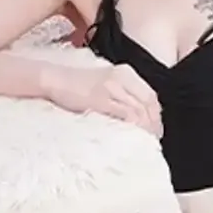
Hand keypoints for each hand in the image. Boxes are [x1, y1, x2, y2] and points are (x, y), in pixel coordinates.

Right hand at [43, 63, 161, 136]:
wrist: (56, 79)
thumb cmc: (79, 85)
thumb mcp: (107, 83)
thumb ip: (123, 93)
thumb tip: (138, 115)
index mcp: (126, 73)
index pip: (150, 95)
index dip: (156, 114)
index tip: (157, 128)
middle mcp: (122, 78)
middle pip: (148, 103)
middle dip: (154, 122)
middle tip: (154, 138)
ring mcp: (111, 88)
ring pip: (139, 109)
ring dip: (145, 127)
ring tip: (145, 140)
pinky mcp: (100, 99)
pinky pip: (124, 113)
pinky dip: (133, 125)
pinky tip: (134, 134)